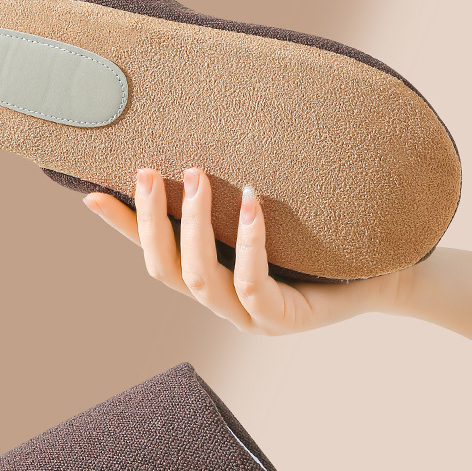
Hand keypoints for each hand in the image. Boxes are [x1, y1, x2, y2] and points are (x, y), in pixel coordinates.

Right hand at [83, 168, 405, 335]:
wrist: (381, 276)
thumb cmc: (320, 243)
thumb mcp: (264, 215)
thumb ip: (229, 200)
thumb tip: (200, 150)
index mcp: (211, 278)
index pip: (153, 254)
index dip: (122, 226)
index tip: (91, 193)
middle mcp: (221, 303)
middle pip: (166, 270)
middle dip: (152, 220)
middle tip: (150, 170)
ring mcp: (248, 318)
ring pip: (199, 279)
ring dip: (191, 226)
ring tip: (194, 176)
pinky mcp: (280, 320)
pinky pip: (252, 284)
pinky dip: (247, 242)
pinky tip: (248, 200)